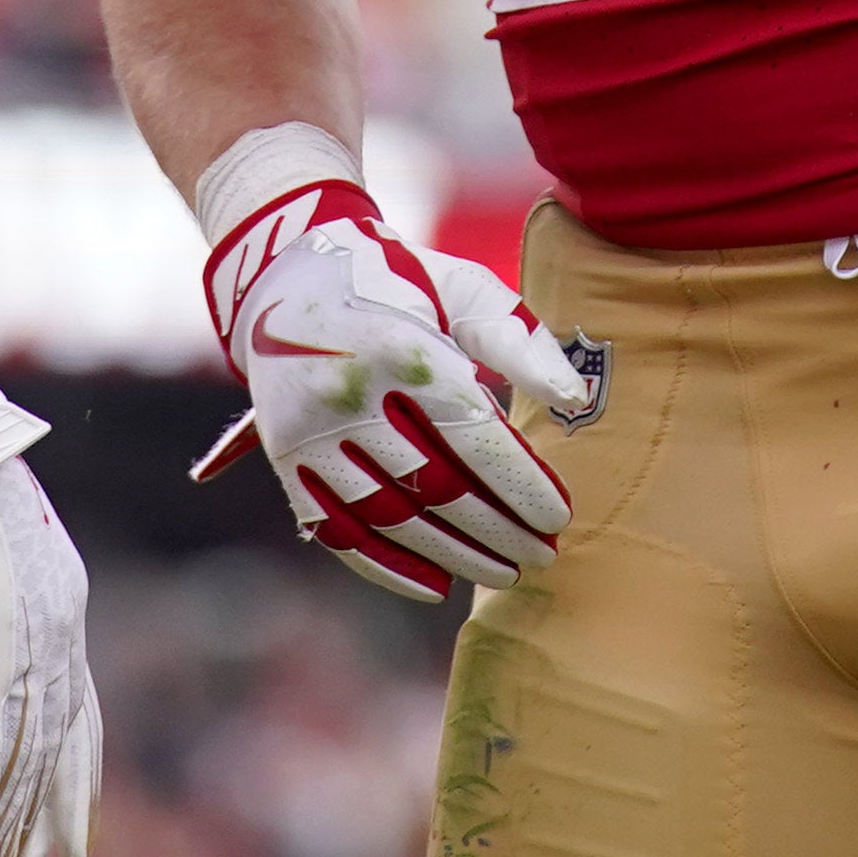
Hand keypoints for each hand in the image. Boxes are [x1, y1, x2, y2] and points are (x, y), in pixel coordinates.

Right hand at [205, 175, 596, 601]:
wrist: (284, 274)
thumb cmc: (398, 281)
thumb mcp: (463, 287)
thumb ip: (519, 340)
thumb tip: (573, 400)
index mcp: (402, 346)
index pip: (474, 434)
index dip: (521, 483)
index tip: (559, 516)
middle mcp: (349, 393)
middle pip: (436, 485)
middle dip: (498, 530)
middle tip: (542, 554)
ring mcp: (309, 433)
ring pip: (390, 516)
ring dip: (452, 555)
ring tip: (503, 572)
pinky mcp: (285, 460)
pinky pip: (338, 529)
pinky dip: (386, 565)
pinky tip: (435, 582)